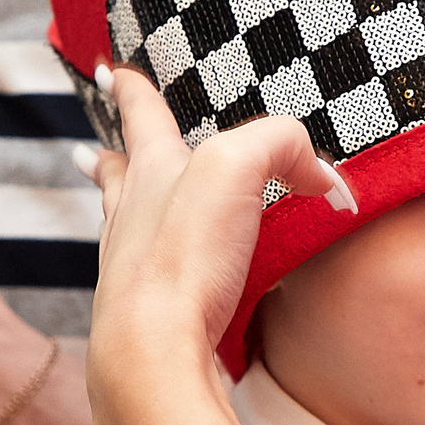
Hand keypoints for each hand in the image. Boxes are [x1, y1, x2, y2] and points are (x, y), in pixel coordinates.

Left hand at [82, 67, 345, 424]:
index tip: (112, 72)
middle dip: (112, 155)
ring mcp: (131, 268)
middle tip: (99, 146)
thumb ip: (283, 145)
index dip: (132, 91)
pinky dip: (156, 268)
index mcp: (152, 171)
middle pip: (118, 174)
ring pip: (122, 226)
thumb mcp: (238, 166)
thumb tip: (325, 180)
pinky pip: (150, 279)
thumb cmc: (182, 258)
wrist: (151, 352)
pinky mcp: (148, 316)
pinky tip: (170, 279)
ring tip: (121, 204)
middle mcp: (131, 216)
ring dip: (122, 210)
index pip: (141, 115)